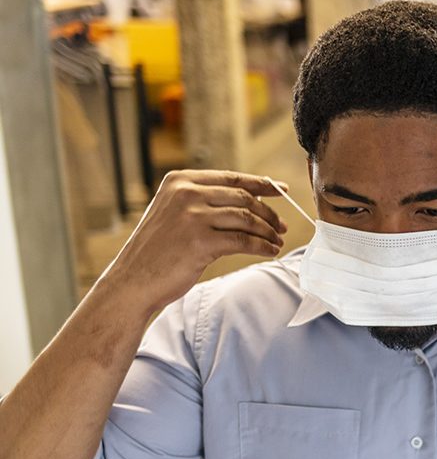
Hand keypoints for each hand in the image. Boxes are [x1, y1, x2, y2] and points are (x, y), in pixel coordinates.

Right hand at [104, 170, 288, 313]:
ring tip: (277, 241)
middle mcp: (186, 193)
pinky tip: (269, 251)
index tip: (282, 190)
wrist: (132, 280)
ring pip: (247, 219)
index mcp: (180, 181)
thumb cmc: (158, 250)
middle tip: (282, 226)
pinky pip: (244, 241)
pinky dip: (262, 246)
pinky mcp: (201, 242)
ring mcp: (192, 216)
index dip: (261, 184)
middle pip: (243, 197)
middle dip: (268, 212)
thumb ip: (204, 200)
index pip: (231, 178)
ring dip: (268, 231)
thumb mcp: (174, 212)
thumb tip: (250, 199)